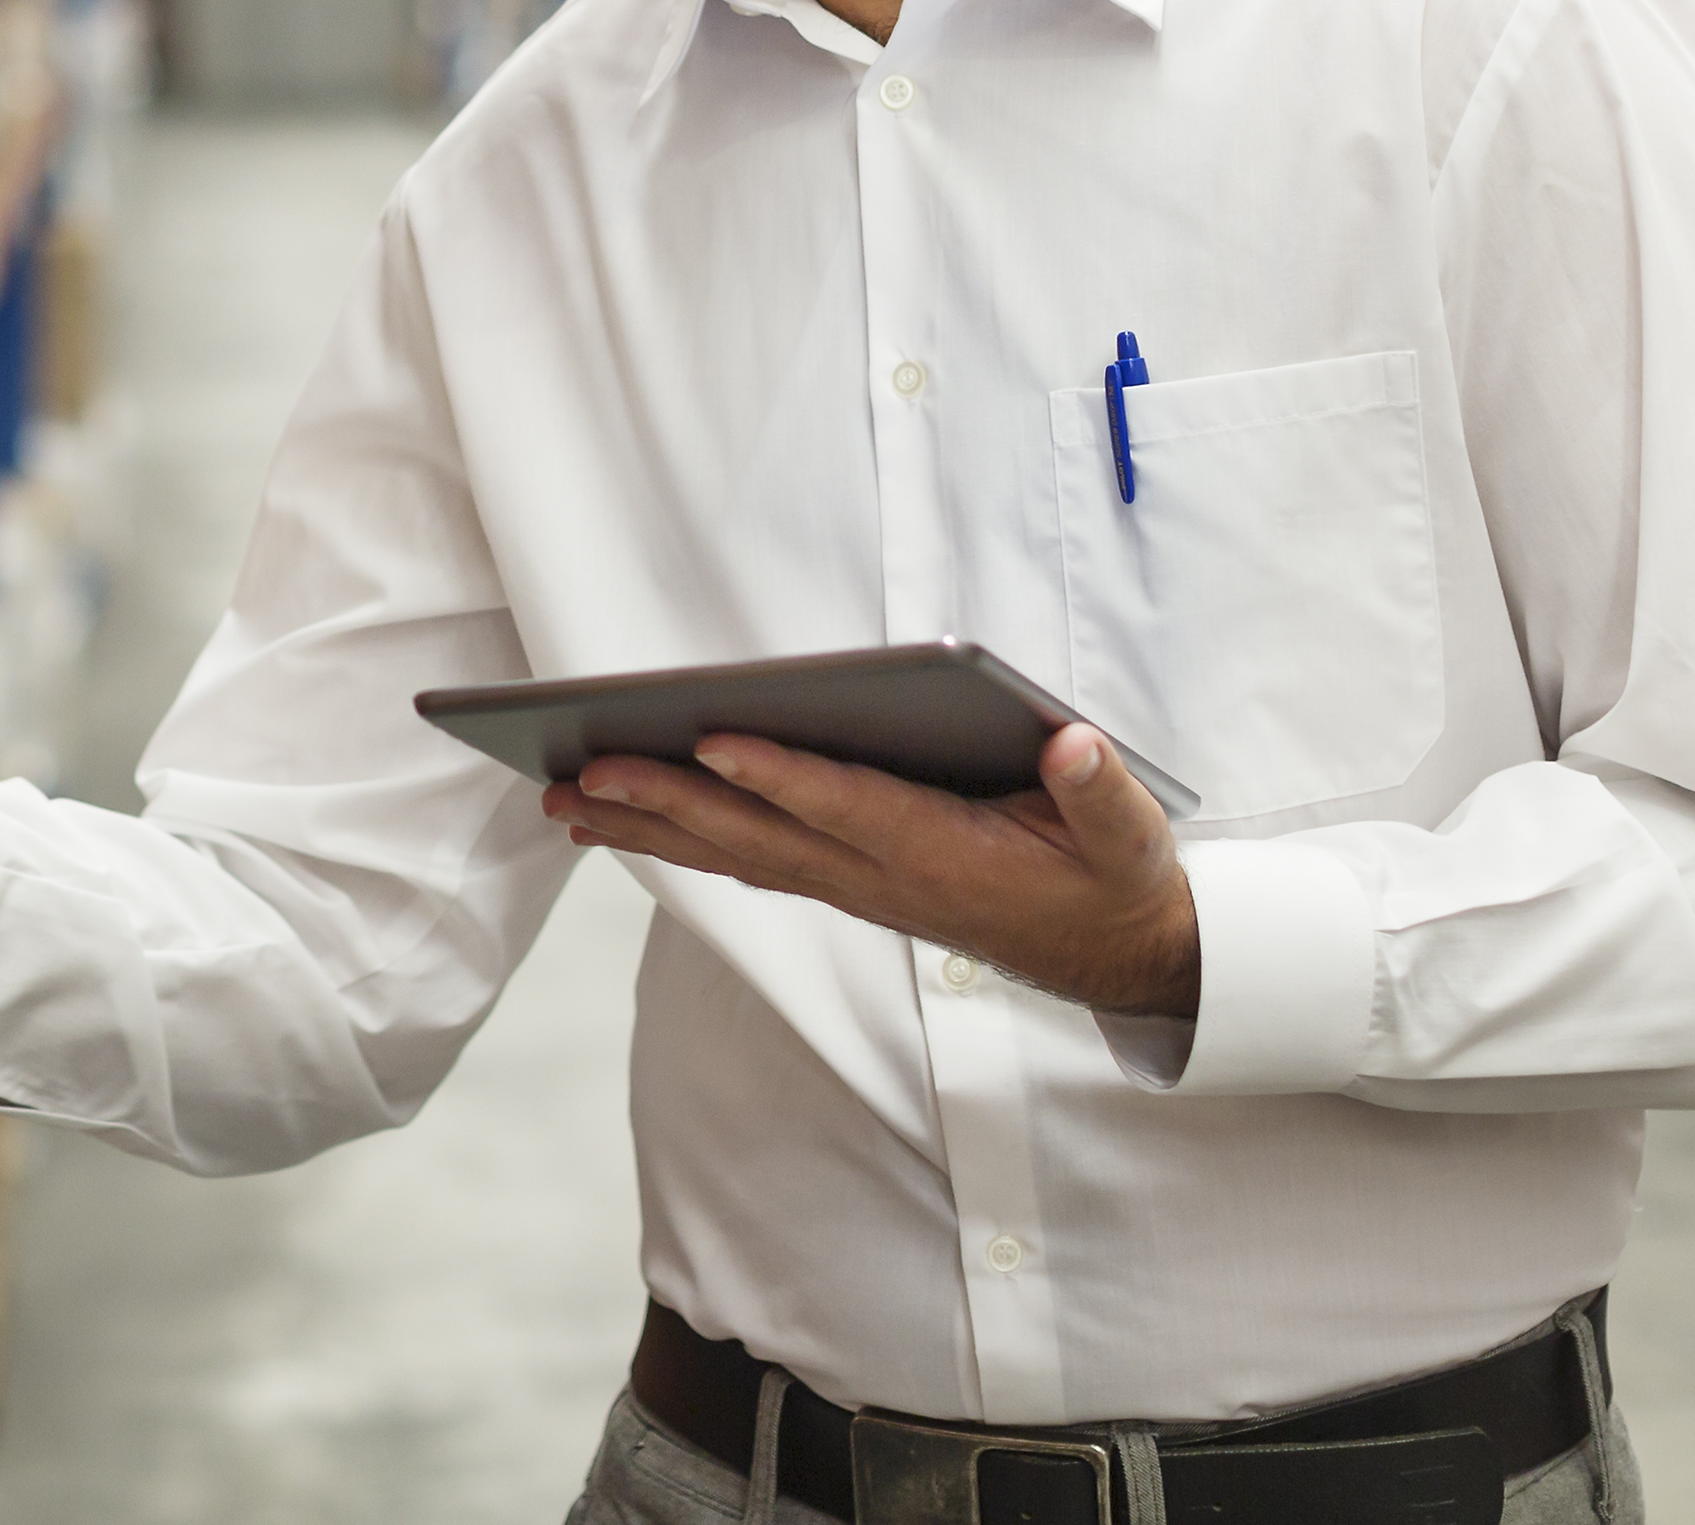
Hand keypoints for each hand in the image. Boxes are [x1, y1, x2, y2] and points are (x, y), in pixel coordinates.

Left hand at [548, 723, 1201, 1020]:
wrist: (1116, 956)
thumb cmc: (1114, 879)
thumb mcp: (1129, 837)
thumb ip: (1100, 791)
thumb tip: (1072, 745)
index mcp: (945, 855)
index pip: (847, 807)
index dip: (780, 775)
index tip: (711, 739)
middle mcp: (885, 878)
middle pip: (762, 835)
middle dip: (668, 802)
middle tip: (581, 775)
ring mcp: (860, 888)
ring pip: (741, 854)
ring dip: (651, 828)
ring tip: (565, 802)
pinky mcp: (852, 887)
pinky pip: (754, 864)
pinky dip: (686, 842)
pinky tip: (629, 823)